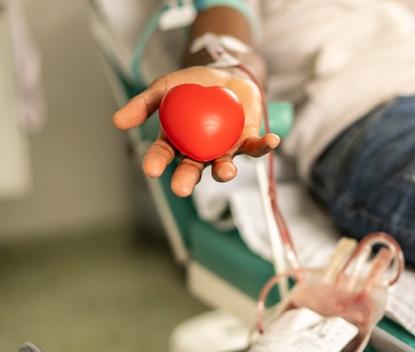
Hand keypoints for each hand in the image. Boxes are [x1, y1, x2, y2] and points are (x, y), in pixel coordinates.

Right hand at [113, 66, 279, 196]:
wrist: (225, 74)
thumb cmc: (193, 84)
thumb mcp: (165, 87)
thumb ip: (144, 103)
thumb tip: (117, 121)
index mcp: (176, 143)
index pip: (162, 156)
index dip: (156, 163)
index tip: (151, 169)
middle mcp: (199, 153)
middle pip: (191, 170)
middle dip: (186, 181)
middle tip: (181, 189)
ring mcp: (224, 150)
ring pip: (223, 166)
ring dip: (224, 171)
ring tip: (225, 171)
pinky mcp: (246, 142)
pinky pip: (255, 148)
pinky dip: (264, 146)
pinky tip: (271, 141)